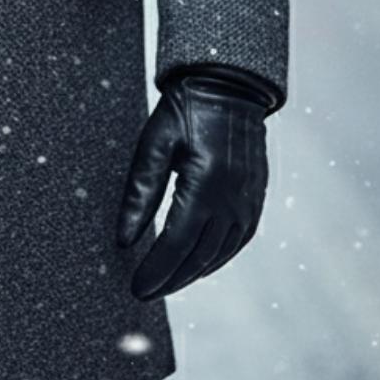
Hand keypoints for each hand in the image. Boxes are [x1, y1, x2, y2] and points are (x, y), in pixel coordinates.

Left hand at [116, 72, 268, 300]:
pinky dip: (214, 259)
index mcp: (205, 182)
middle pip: (198, 256)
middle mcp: (232, 198)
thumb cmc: (185, 110)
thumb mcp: (154, 142)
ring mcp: (249, 201)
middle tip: (145, 292)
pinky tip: (196, 264)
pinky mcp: (256, 200)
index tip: (136, 288)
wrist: (229, 87)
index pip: (177, 242)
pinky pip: (236, 242)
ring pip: (219, 254)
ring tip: (165, 283)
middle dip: (170, 279)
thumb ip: (140, 192)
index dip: (156, 270)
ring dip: (191, 274)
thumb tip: (123, 240)